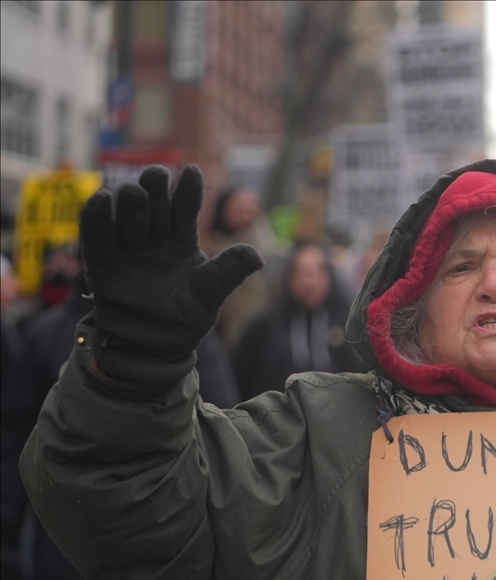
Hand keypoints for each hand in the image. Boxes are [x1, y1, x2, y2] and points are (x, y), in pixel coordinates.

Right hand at [80, 165, 262, 387]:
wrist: (154, 349)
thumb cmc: (185, 320)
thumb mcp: (211, 295)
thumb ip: (229, 272)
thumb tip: (257, 255)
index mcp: (181, 244)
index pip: (184, 210)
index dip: (188, 191)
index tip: (193, 170)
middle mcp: (154, 242)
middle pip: (154, 207)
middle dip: (156, 189)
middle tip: (157, 174)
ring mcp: (128, 252)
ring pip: (127, 217)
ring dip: (130, 202)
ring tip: (133, 191)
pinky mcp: (102, 265)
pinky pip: (96, 236)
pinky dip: (96, 217)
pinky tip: (100, 199)